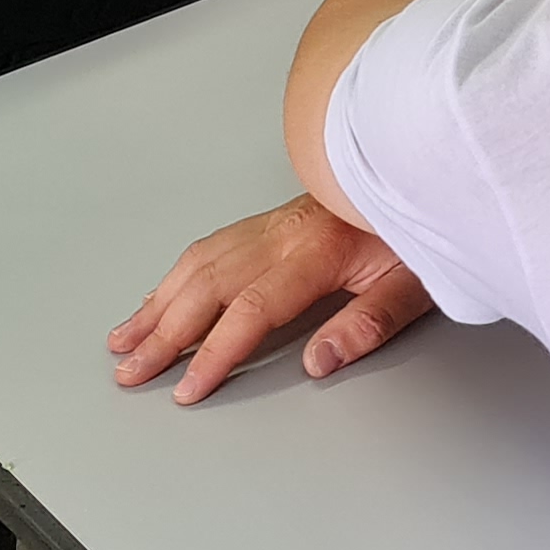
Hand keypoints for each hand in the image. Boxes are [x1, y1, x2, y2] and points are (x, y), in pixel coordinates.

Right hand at [109, 196, 433, 403]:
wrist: (423, 160)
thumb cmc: (425, 222)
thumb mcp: (420, 279)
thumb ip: (371, 321)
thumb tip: (320, 362)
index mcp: (319, 250)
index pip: (253, 308)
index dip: (216, 352)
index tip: (188, 388)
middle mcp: (287, 232)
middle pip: (211, 286)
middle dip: (165, 335)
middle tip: (130, 374)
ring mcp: (276, 222)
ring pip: (201, 263)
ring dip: (158, 304)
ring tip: (125, 341)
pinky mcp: (275, 218)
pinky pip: (212, 245)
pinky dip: (176, 274)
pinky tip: (158, 296)